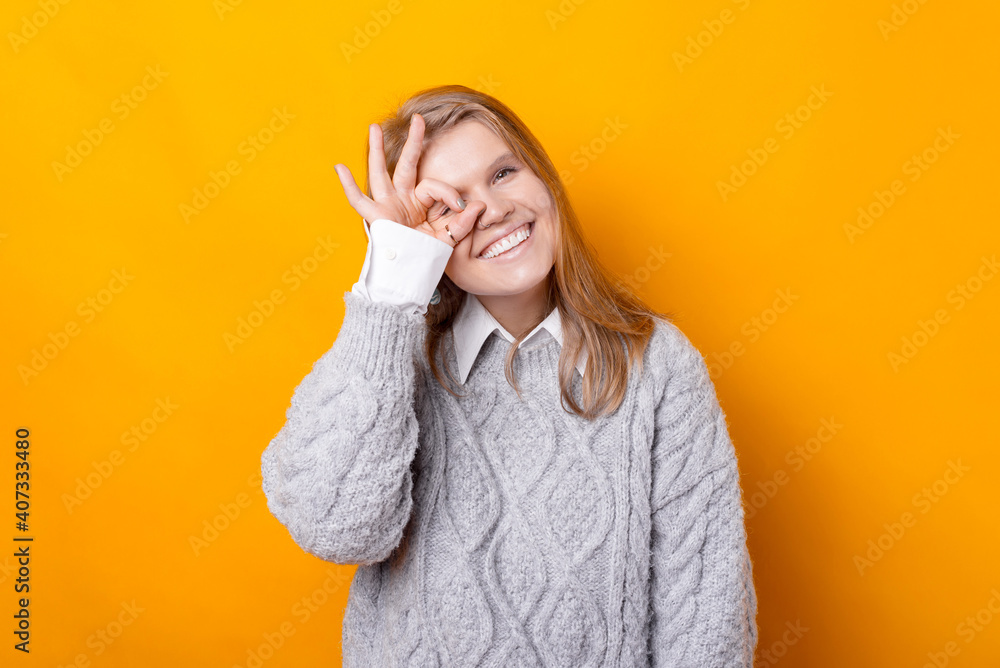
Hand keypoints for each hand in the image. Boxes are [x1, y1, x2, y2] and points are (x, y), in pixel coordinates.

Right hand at [333, 113, 483, 247]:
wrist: (410, 279)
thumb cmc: (426, 259)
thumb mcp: (448, 239)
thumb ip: (462, 224)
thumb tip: (476, 205)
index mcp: (420, 203)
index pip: (433, 185)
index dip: (448, 192)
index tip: (461, 206)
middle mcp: (402, 200)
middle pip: (406, 164)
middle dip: (413, 142)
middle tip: (418, 119)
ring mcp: (387, 207)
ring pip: (381, 173)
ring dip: (376, 150)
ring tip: (373, 127)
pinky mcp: (376, 218)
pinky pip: (359, 200)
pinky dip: (349, 186)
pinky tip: (340, 167)